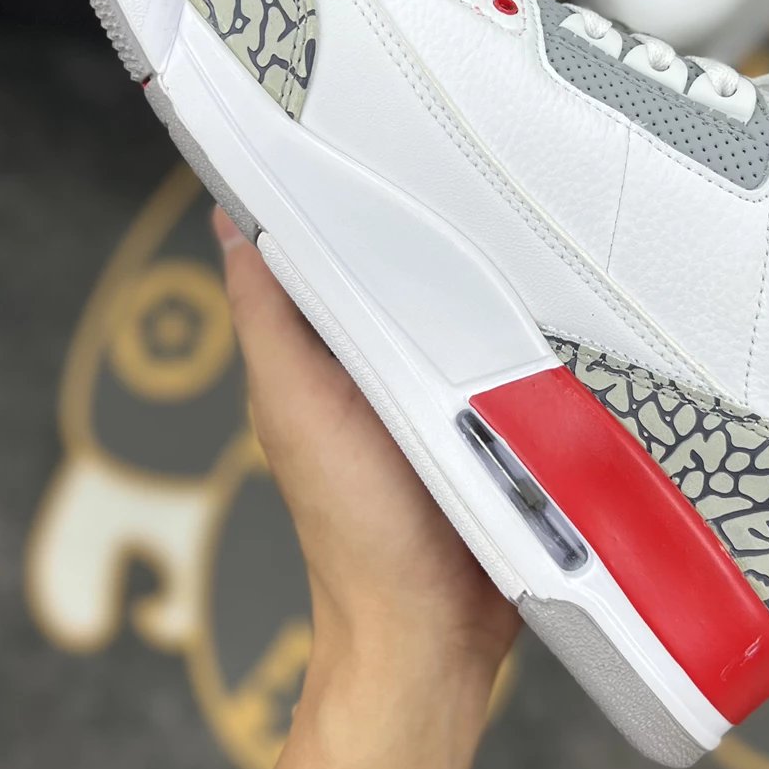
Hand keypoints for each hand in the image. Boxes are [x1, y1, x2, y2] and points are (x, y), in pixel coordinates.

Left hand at [214, 208, 519, 700]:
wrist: (435, 630)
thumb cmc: (360, 536)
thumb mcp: (297, 408)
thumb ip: (270, 319)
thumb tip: (231, 229)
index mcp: (319, 361)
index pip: (320, 253)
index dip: (330, 196)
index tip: (354, 138)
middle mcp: (375, 372)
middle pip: (398, 272)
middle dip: (421, 227)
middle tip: (451, 173)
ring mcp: (438, 397)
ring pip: (457, 309)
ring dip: (479, 279)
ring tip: (500, 228)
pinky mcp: (493, 421)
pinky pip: (504, 358)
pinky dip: (517, 334)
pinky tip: (536, 308)